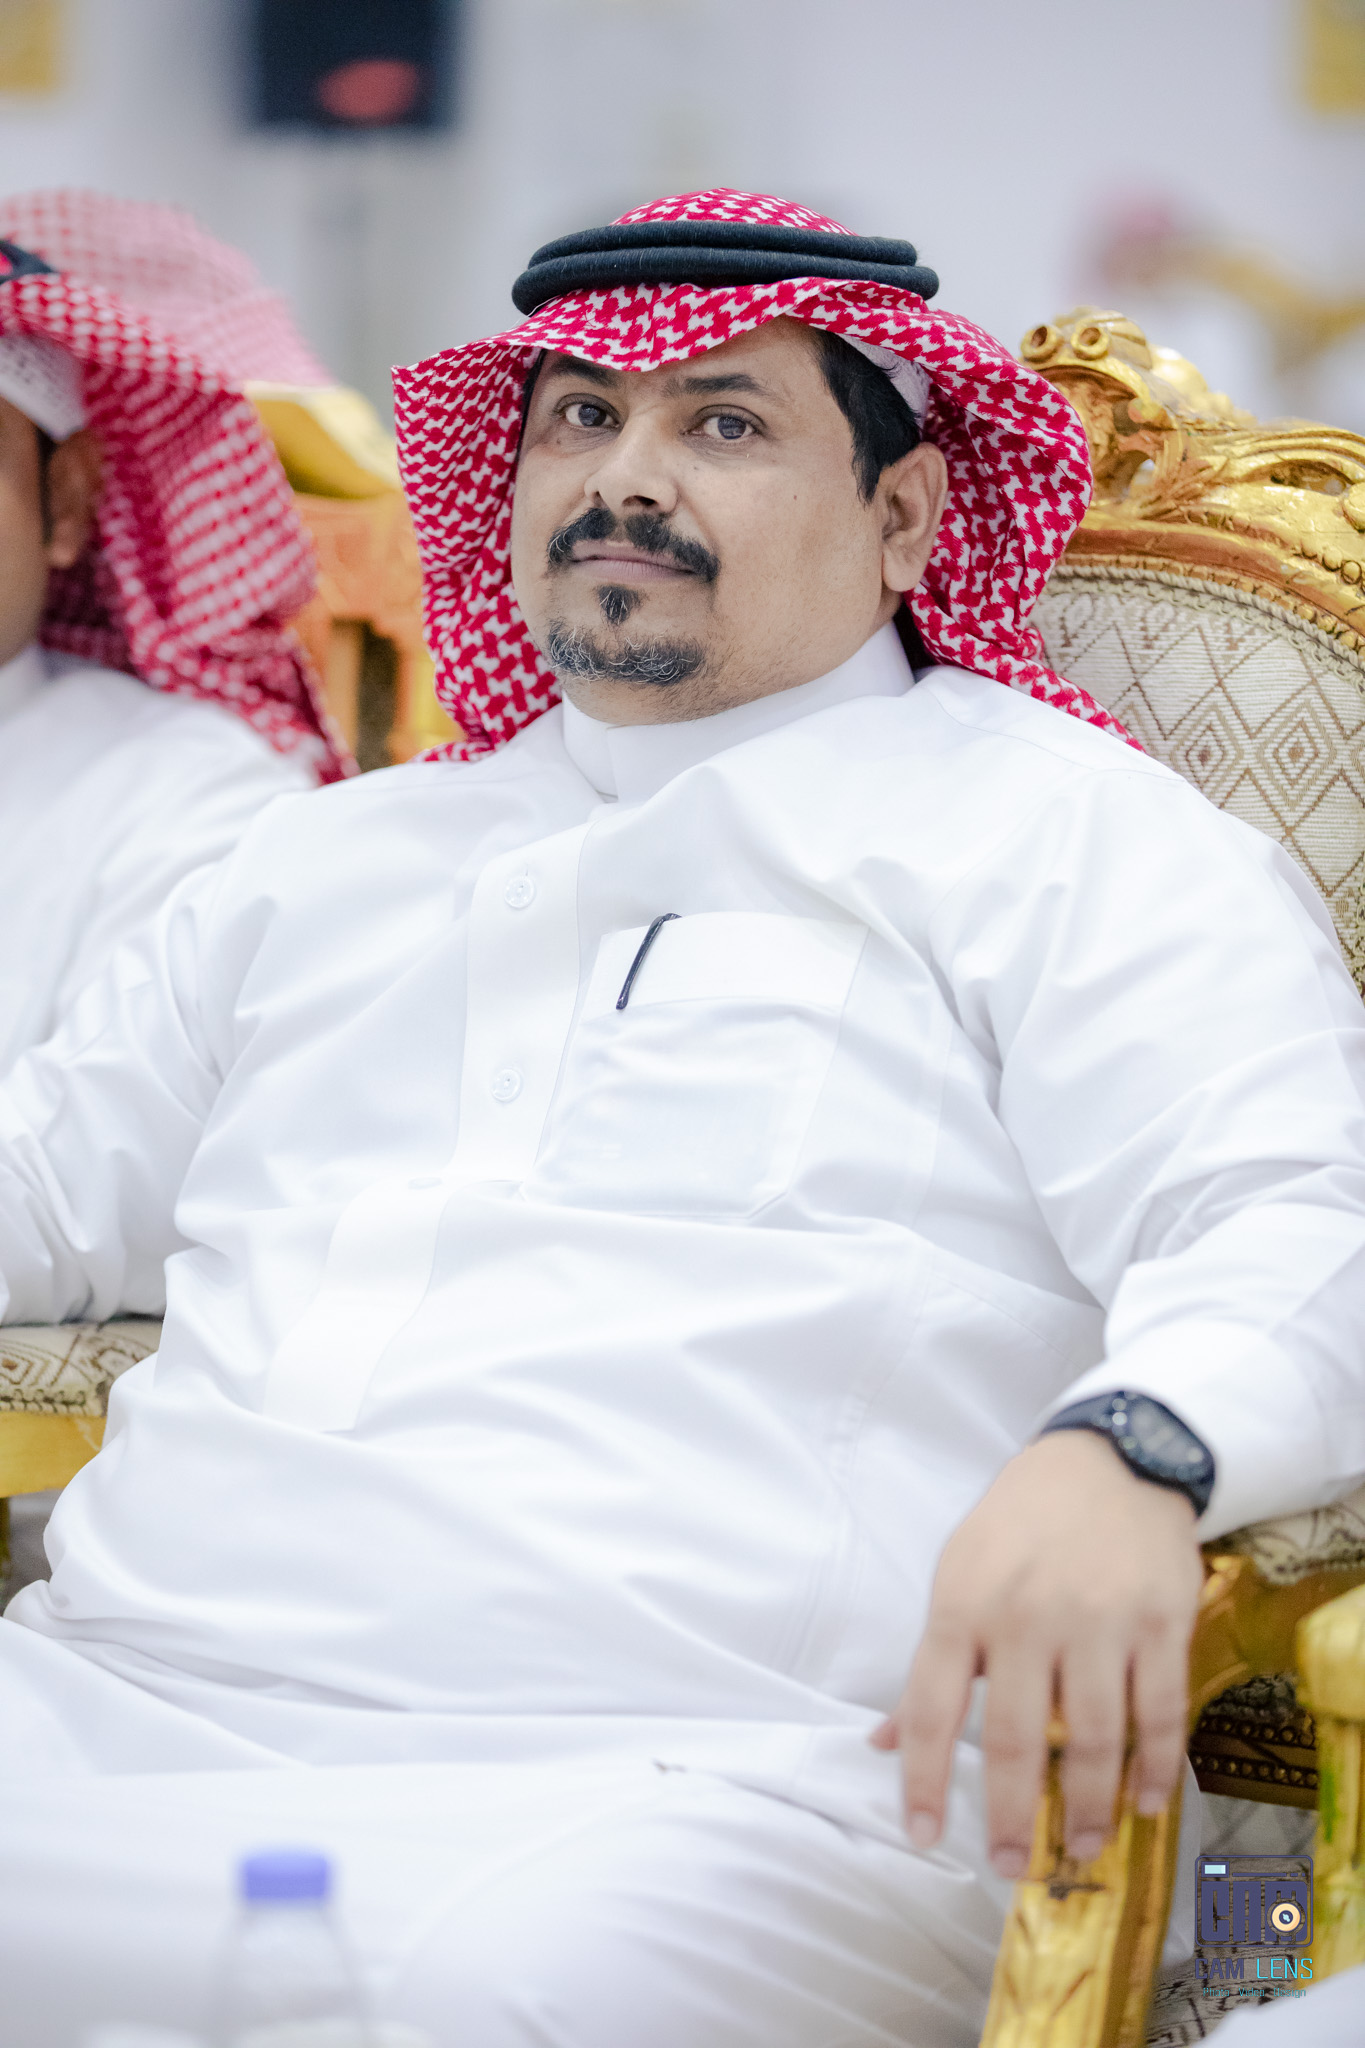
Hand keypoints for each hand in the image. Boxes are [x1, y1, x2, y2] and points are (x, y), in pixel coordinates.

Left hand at [873, 1430, 1203, 1876]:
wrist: (1111, 1458)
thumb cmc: (1021, 1524)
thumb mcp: (959, 1574)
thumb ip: (931, 1666)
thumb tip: (884, 1743)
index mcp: (964, 1604)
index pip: (931, 1707)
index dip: (923, 1779)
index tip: (922, 1835)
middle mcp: (1026, 1616)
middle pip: (1013, 1736)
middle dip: (1010, 1815)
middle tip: (1011, 1866)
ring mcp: (1098, 1620)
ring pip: (1091, 1736)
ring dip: (1085, 1806)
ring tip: (1079, 1849)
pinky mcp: (1160, 1621)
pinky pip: (1157, 1711)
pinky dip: (1151, 1767)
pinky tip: (1142, 1803)